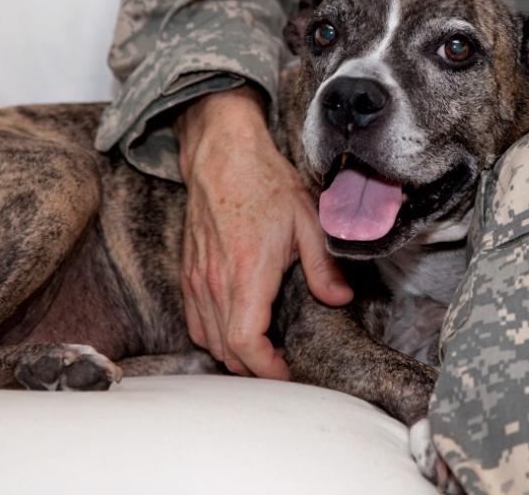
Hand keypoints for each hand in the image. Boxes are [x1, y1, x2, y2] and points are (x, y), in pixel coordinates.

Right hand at [174, 87, 352, 377]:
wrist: (223, 155)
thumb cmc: (265, 182)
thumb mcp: (307, 220)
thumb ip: (323, 266)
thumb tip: (340, 299)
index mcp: (248, 271)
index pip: (244, 341)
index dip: (264, 368)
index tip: (285, 372)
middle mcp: (216, 280)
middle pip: (225, 350)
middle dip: (253, 367)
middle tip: (281, 365)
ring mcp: (198, 277)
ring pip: (207, 338)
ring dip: (233, 353)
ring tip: (262, 351)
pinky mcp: (188, 271)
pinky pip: (194, 319)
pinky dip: (212, 334)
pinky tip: (235, 327)